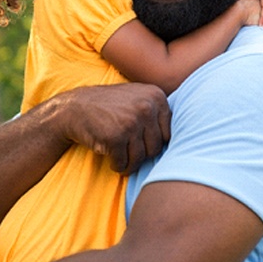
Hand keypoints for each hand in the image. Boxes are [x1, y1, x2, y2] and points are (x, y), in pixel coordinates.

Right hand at [50, 83, 170, 174]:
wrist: (75, 107)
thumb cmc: (110, 106)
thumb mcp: (138, 97)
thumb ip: (159, 112)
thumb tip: (187, 139)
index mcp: (156, 96)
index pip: (169, 133)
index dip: (155, 142)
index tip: (141, 142)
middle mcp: (147, 106)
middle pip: (156, 147)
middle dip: (142, 154)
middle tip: (128, 151)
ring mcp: (131, 121)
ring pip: (140, 158)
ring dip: (129, 163)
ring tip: (120, 156)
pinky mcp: (116, 136)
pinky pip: (123, 163)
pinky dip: (117, 165)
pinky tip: (110, 157)